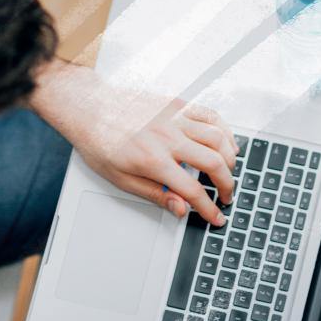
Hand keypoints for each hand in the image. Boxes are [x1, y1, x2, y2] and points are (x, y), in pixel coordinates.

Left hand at [76, 95, 238, 225]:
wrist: (89, 108)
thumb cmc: (100, 141)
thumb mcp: (121, 179)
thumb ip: (155, 194)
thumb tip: (180, 208)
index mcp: (153, 160)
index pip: (193, 190)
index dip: (209, 208)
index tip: (217, 216)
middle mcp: (168, 137)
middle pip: (214, 163)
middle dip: (227, 185)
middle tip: (226, 196)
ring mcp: (175, 118)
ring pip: (219, 138)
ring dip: (230, 159)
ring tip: (228, 172)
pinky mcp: (177, 104)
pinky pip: (211, 115)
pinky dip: (225, 130)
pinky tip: (225, 143)